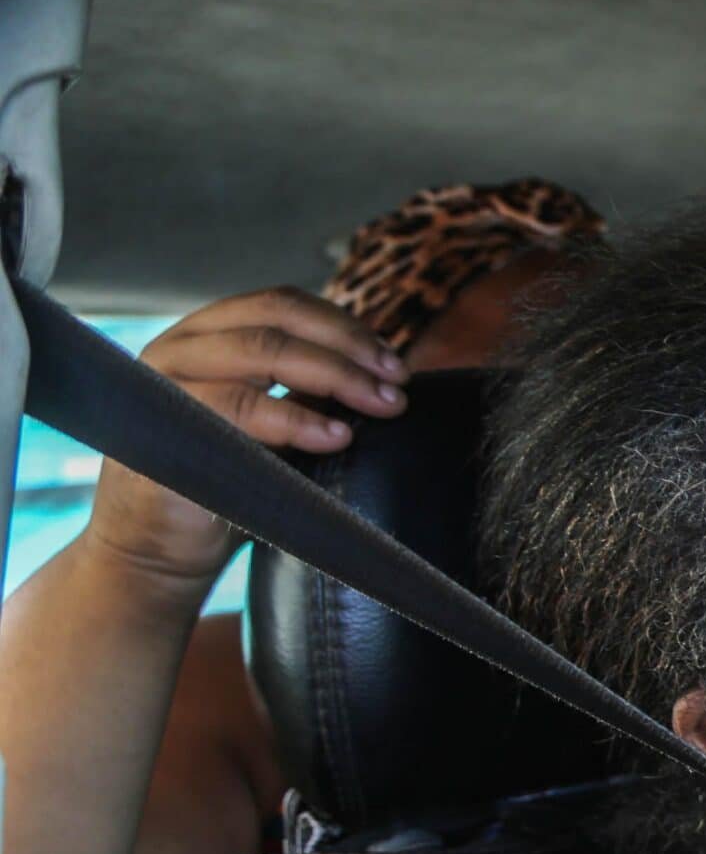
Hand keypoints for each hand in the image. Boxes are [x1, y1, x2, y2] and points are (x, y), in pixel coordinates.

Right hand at [86, 288, 407, 587]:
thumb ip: (309, 394)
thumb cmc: (229, 485)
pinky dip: (295, 419)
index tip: (395, 365)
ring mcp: (165, 379)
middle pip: (276, 322)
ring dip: (333, 376)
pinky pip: (237, 407)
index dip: (344, 328)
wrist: (161, 548)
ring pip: (260, 352)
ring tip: (379, 407)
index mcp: (210, 336)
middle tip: (397, 389)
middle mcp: (183, 346)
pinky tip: (336, 437)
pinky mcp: (161, 422)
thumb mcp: (275, 427)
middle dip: (348, 352)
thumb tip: (387, 381)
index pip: (282, 305)